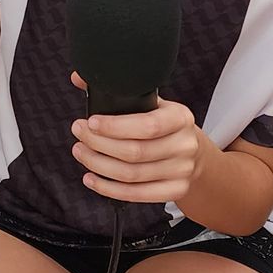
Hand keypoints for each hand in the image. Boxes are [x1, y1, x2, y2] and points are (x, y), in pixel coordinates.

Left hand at [69, 82, 201, 204]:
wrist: (194, 153)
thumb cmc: (164, 125)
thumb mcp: (152, 103)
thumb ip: (119, 91)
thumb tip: (78, 78)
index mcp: (180, 117)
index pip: (148, 125)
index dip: (115, 126)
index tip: (90, 122)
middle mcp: (184, 145)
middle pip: (135, 152)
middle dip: (99, 143)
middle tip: (79, 133)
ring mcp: (182, 171)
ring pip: (131, 175)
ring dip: (98, 164)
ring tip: (80, 151)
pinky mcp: (176, 190)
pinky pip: (136, 195)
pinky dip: (108, 188)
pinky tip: (91, 178)